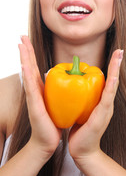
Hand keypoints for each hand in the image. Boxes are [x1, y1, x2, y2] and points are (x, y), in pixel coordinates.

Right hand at [18, 36, 61, 158]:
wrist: (48, 138)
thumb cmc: (52, 120)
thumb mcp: (54, 100)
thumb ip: (54, 88)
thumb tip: (52, 75)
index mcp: (39, 87)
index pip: (33, 66)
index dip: (30, 53)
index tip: (26, 40)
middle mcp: (33, 89)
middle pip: (28, 66)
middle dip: (25, 51)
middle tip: (21, 36)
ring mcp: (32, 96)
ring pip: (27, 74)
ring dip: (25, 59)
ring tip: (21, 45)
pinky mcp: (34, 105)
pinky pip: (31, 88)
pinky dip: (28, 76)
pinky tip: (25, 66)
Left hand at [68, 49, 122, 163]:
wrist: (82, 149)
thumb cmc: (79, 129)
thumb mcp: (79, 110)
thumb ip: (77, 98)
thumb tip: (65, 84)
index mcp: (101, 101)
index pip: (107, 80)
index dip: (110, 67)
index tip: (113, 54)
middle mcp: (107, 103)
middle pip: (113, 80)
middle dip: (116, 64)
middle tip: (120, 51)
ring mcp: (106, 109)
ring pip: (112, 86)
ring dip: (116, 71)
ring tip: (119, 57)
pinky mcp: (102, 116)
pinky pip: (107, 99)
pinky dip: (111, 87)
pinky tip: (113, 77)